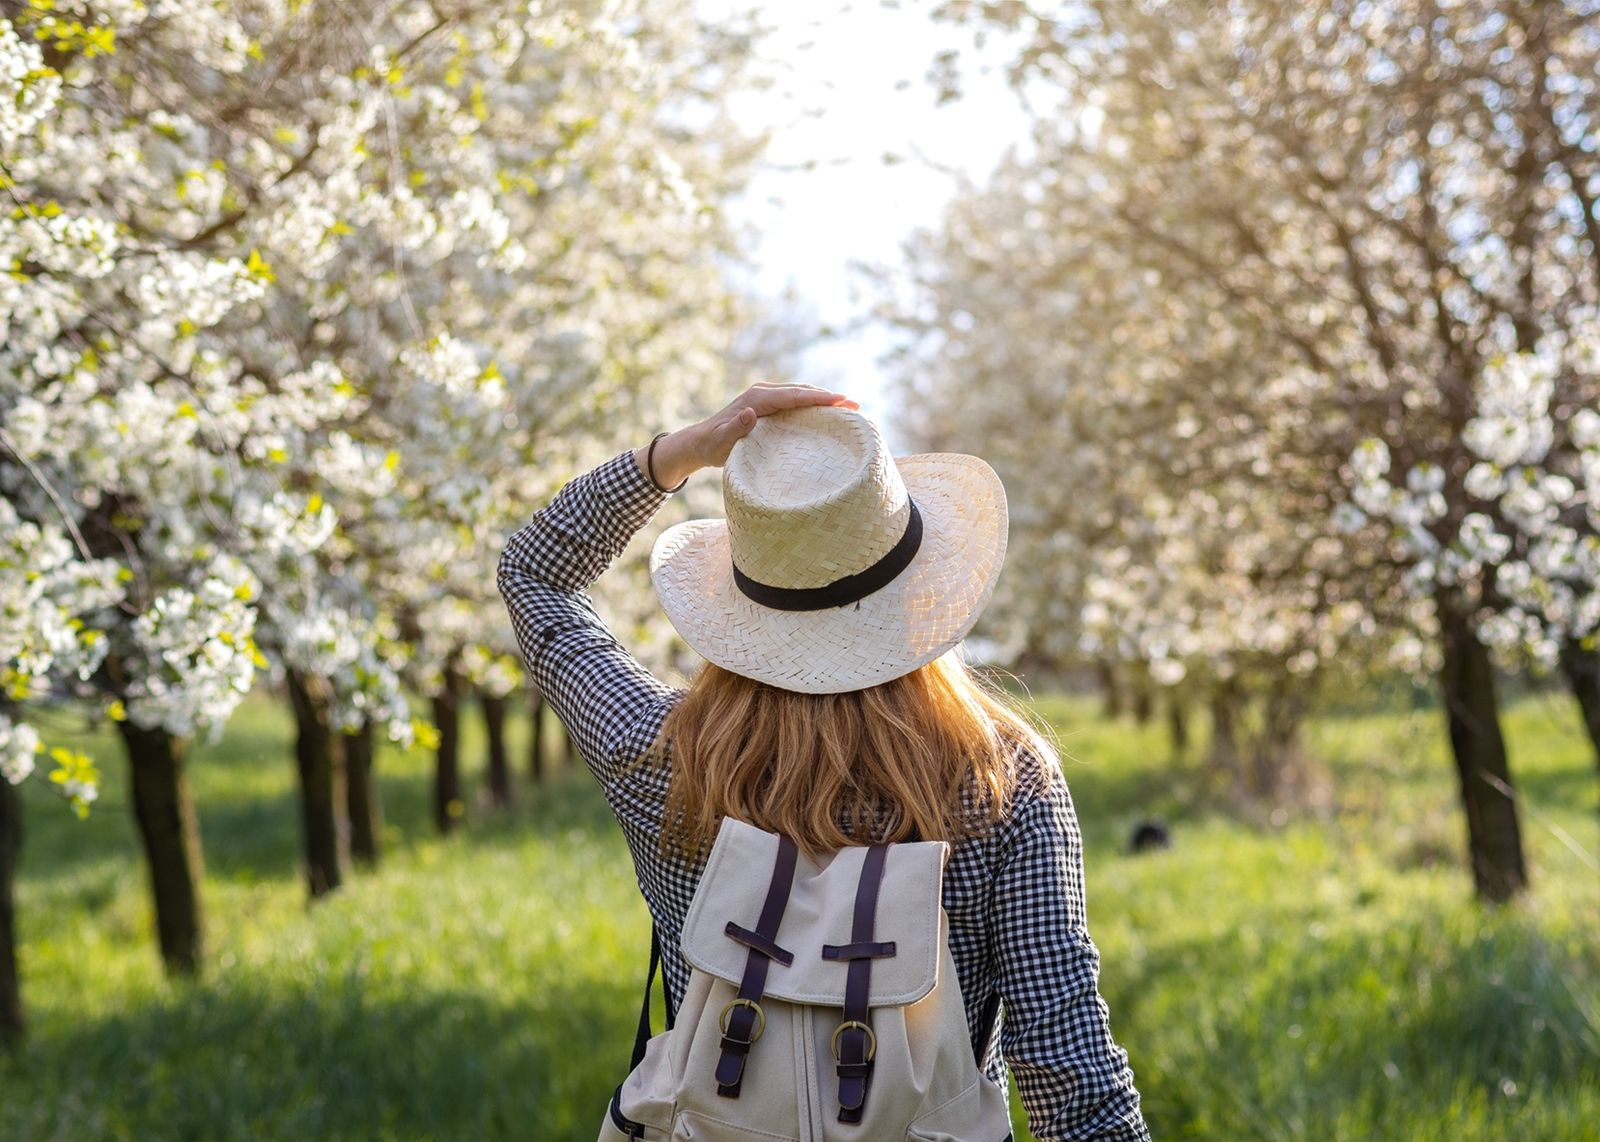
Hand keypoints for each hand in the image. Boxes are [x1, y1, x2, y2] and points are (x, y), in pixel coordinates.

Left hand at [634, 382, 858, 490]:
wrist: (699, 442)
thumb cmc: (712, 446)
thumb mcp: (722, 441)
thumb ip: (736, 428)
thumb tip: (750, 413)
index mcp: (757, 399)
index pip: (795, 395)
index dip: (820, 397)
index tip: (842, 400)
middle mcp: (763, 392)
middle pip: (802, 391)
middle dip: (829, 396)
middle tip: (856, 405)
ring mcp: (765, 397)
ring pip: (800, 394)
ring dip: (823, 399)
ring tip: (849, 408)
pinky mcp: (767, 405)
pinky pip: (795, 401)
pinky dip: (813, 404)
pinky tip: (826, 413)